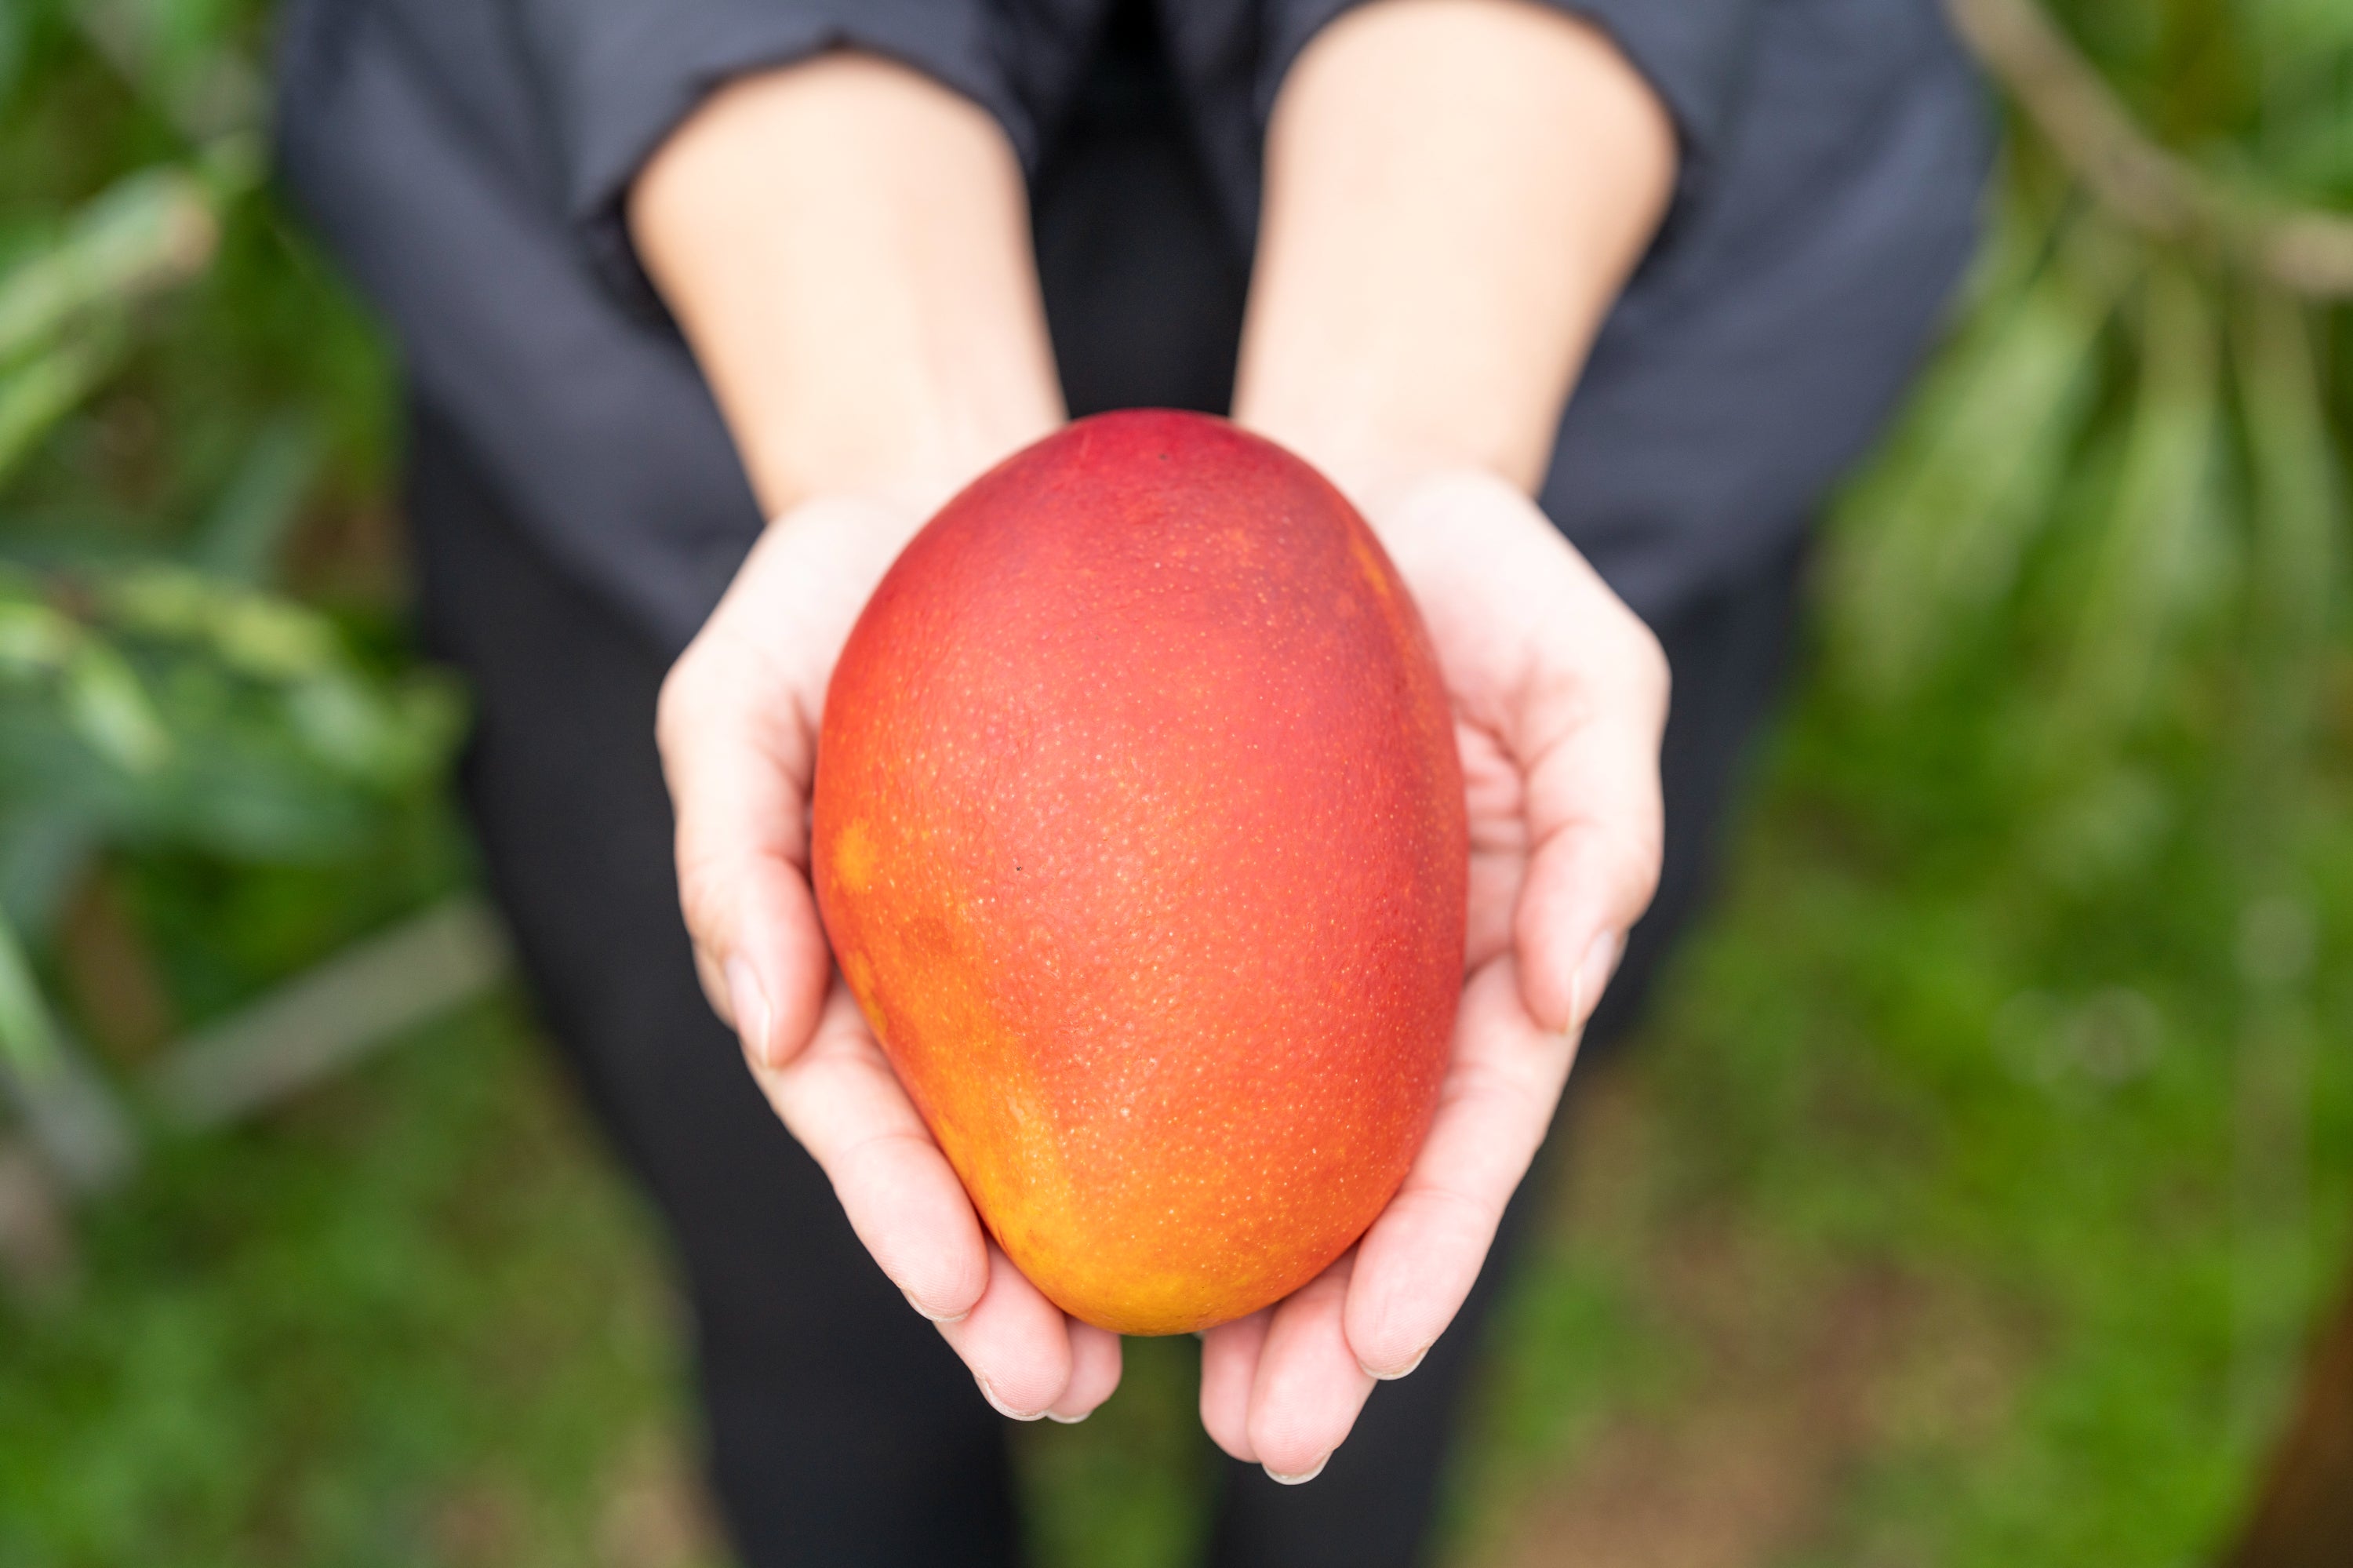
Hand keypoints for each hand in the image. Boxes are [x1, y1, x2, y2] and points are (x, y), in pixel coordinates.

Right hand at [657, 489, 1122, 1422]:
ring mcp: (1033, 966)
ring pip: (1069, 1135)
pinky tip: (1271, 1205)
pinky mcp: (1137, 927)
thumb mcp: (741, 680)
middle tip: (1063, 1386)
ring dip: (1106, 1256)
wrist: (977, 508)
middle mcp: (934, 992)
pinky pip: (1172, 1038)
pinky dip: (1203, 1131)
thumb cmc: (839, 592)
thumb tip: (769, 1014)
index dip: (899, 1207)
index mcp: (833, 955)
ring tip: (1173, 1357)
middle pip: (964, 1167)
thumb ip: (727, 835)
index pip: (857, 1110)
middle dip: (999, 1294)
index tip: (958, 1290)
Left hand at [1196, 468, 1668, 1480]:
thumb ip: (1610, 810)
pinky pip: (1149, 1048)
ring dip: (1221, 1284)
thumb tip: (1566, 985)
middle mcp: (1391, 988)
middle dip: (1322, 1324)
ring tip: (1152, 1393)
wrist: (1324, 489)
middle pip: (1360, 1184)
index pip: (1472, 1131)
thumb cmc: (1475, 569)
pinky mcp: (1183, 926)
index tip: (1373, 1349)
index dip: (1432, 1247)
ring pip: (1251, 1150)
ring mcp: (1290, 966)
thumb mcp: (1583, 659)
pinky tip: (1060, 1229)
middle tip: (1265, 1438)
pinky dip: (1123, 1145)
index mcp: (1492, 949)